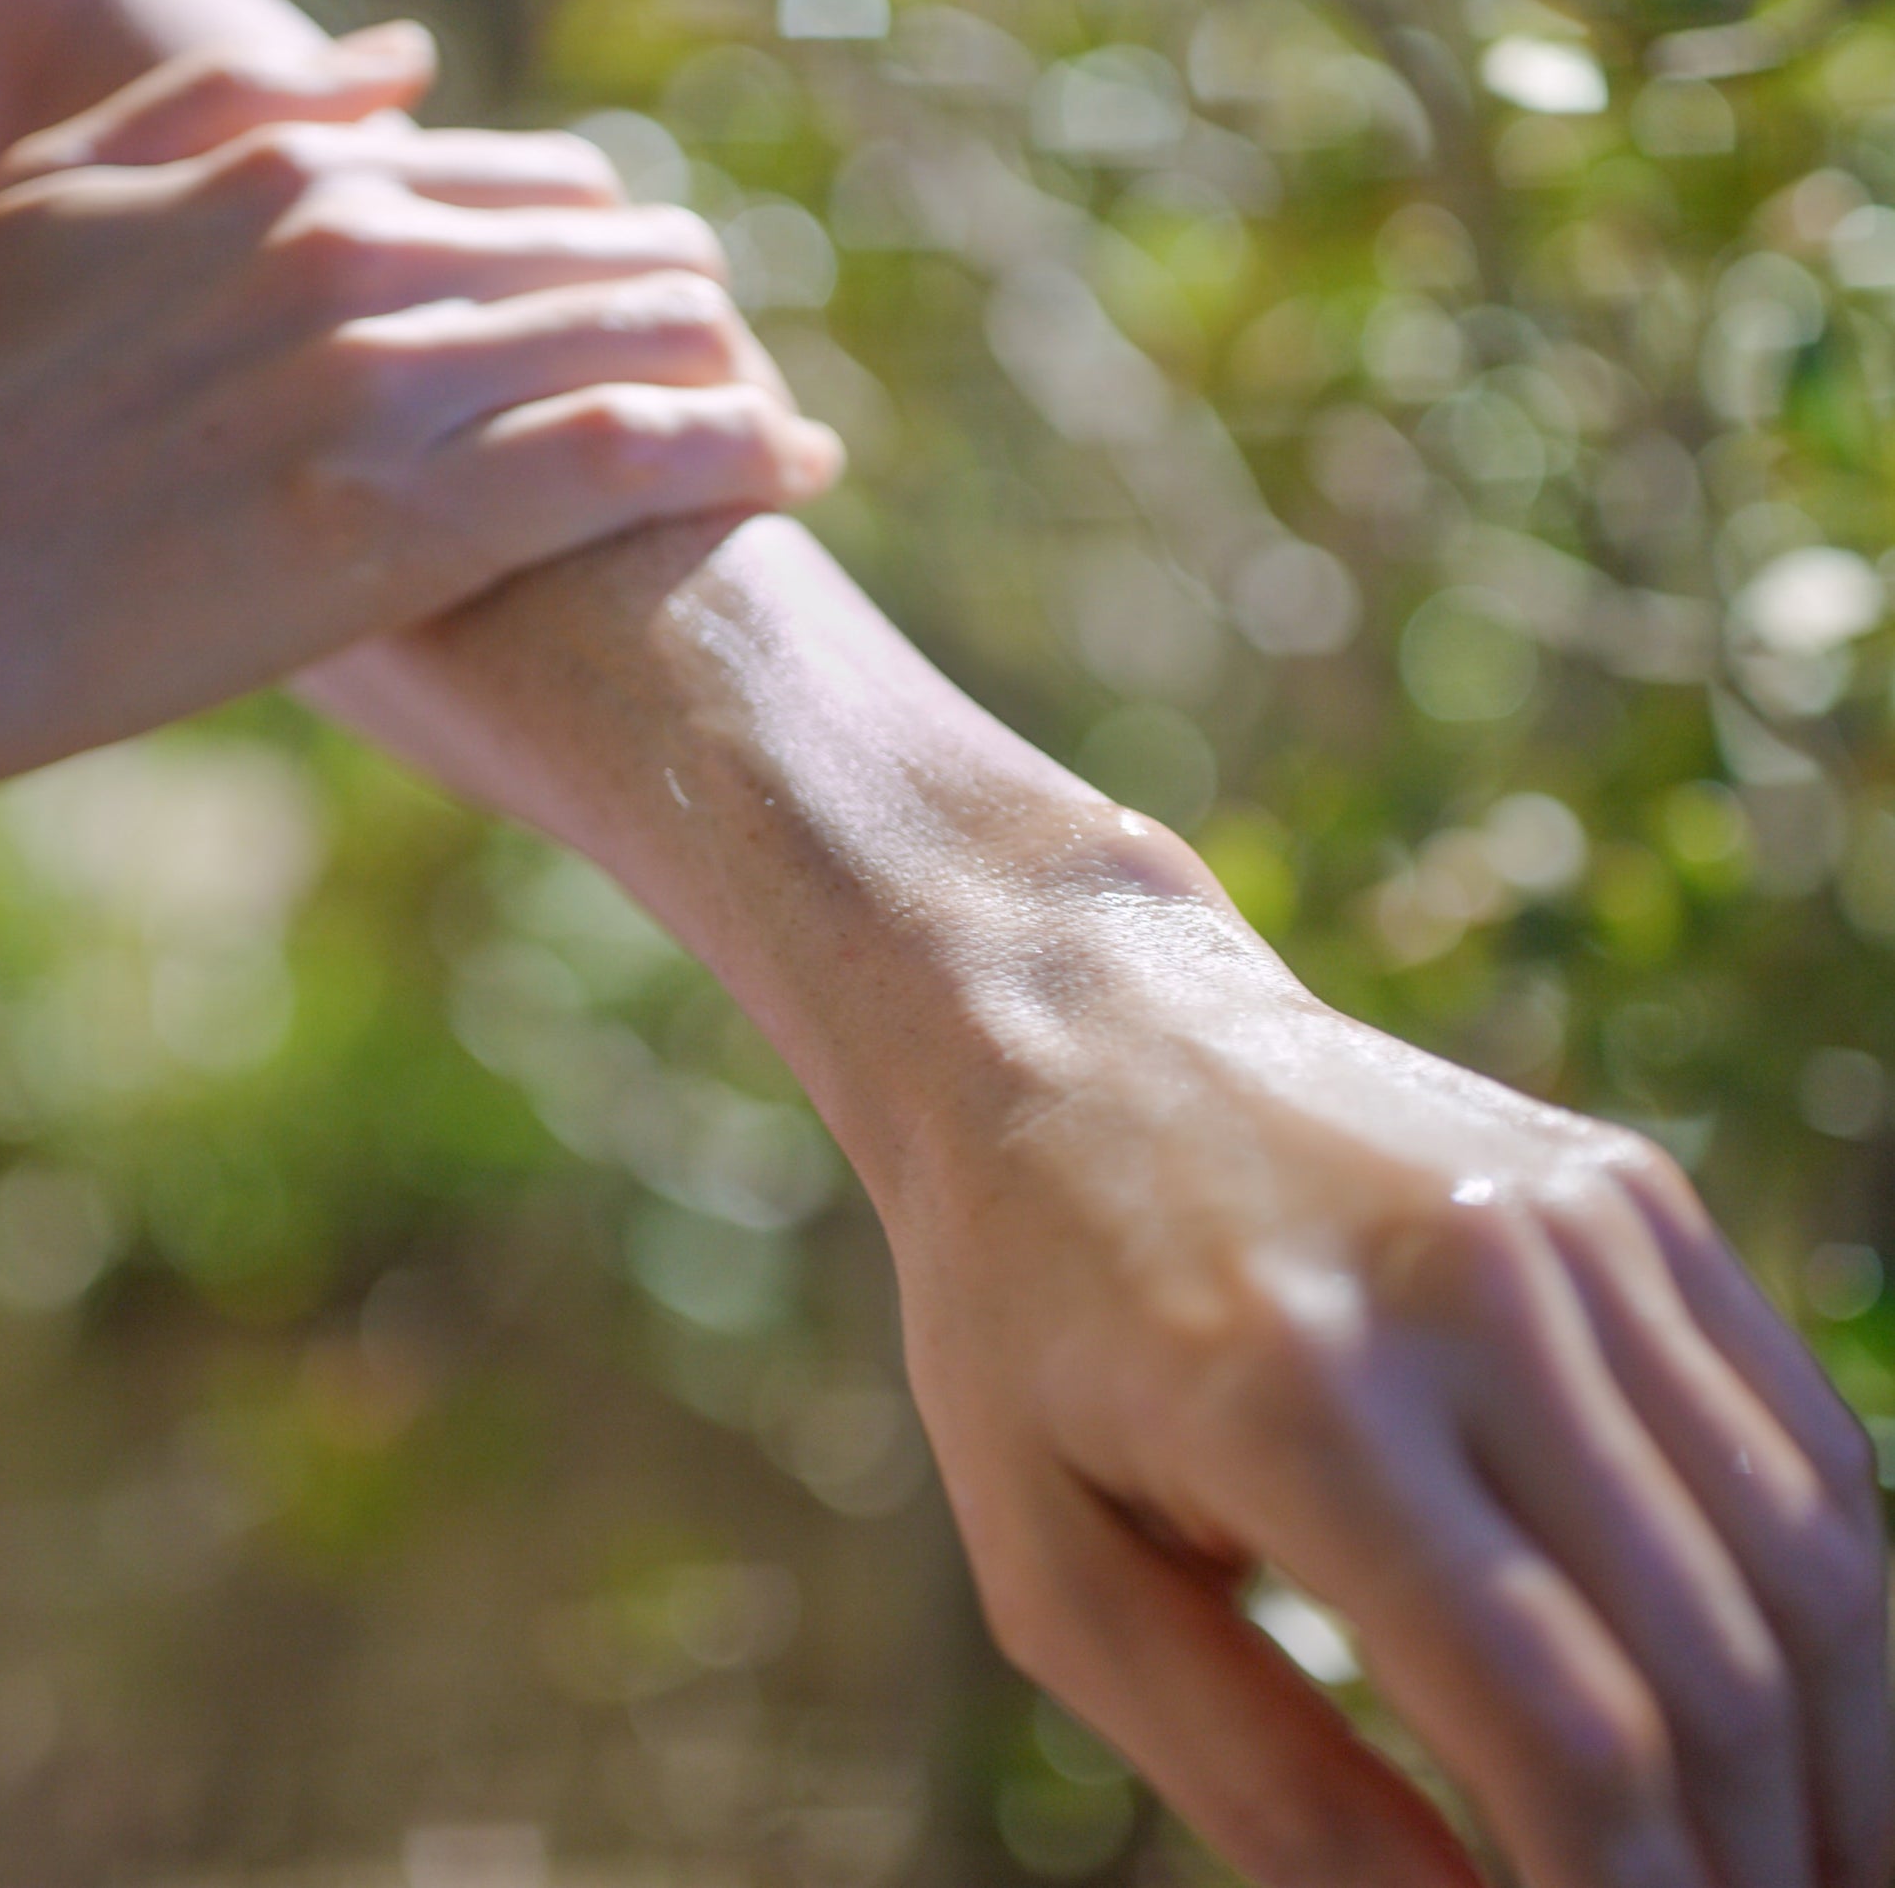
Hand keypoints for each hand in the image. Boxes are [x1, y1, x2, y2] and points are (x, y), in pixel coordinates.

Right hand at [0, 27, 840, 786]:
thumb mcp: (85, 197)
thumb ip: (247, 113)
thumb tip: (408, 65)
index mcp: (304, 181)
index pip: (553, 186)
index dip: (637, 251)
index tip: (682, 312)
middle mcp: (362, 256)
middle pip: (627, 250)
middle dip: (708, 315)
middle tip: (745, 381)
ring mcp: (385, 385)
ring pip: (653, 335)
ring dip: (746, 377)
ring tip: (788, 430)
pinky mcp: (404, 520)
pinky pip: (631, 453)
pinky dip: (739, 449)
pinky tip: (801, 467)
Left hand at [886, 827, 1889, 1887]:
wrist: (1078, 1038)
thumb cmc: (1027, 1318)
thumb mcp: (1054, 1567)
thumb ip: (1257, 1778)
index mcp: (1302, 1405)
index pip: (1565, 1737)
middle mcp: (1474, 1294)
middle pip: (1718, 1666)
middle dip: (1759, 1872)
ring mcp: (1575, 1220)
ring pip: (1809, 1554)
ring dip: (1840, 1758)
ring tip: (1799, 1875)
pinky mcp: (1624, 1185)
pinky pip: (1792, 1425)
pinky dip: (1828, 1597)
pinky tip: (1795, 1707)